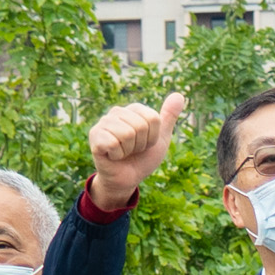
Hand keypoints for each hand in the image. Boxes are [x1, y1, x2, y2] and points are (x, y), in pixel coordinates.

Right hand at [86, 90, 184, 211]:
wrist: (127, 179)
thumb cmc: (142, 158)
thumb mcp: (161, 138)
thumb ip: (168, 117)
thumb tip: (179, 95)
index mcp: (134, 109)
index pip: (153, 119)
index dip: (153, 137)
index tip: (145, 144)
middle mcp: (117, 111)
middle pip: (141, 126)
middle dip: (141, 144)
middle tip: (133, 150)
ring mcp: (104, 123)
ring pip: (127, 134)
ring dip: (129, 150)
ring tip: (124, 152)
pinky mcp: (95, 136)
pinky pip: (113, 143)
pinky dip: (117, 155)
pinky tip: (113, 155)